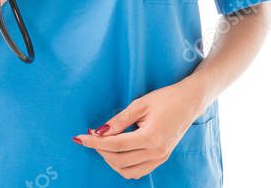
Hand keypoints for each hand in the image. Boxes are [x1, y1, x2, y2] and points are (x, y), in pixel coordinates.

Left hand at [71, 81, 206, 179]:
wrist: (189, 102)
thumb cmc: (165, 99)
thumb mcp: (139, 104)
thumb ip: (118, 121)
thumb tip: (99, 132)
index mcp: (150, 137)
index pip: (116, 146)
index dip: (95, 143)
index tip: (81, 137)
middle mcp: (156, 152)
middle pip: (119, 160)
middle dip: (100, 151)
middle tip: (90, 137)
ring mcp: (160, 158)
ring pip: (128, 171)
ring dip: (111, 160)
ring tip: (102, 144)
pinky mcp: (161, 159)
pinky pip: (138, 171)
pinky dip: (123, 166)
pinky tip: (116, 152)